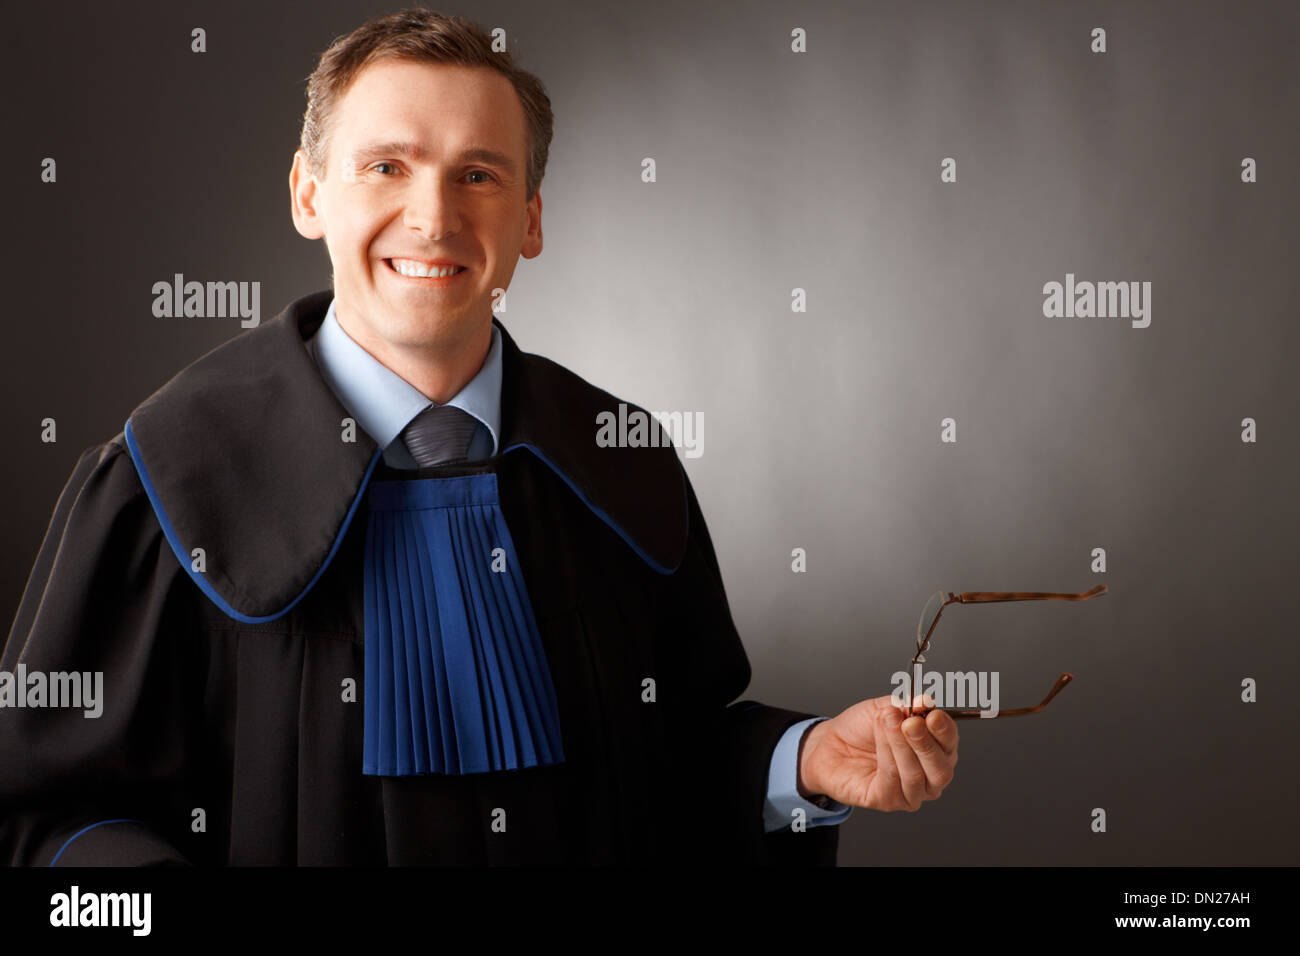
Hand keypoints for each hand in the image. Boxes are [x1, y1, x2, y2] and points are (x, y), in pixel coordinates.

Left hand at [798, 695, 957, 811]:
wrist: (830, 743)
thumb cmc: (861, 728)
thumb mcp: (886, 708)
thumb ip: (906, 706)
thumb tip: (925, 701)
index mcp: (935, 749)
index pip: (950, 744)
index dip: (945, 729)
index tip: (933, 714)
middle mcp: (929, 775)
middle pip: (941, 768)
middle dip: (925, 743)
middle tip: (910, 723)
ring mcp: (911, 792)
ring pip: (916, 775)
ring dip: (901, 746)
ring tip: (887, 723)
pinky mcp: (889, 801)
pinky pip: (893, 781)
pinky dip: (886, 756)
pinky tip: (878, 739)